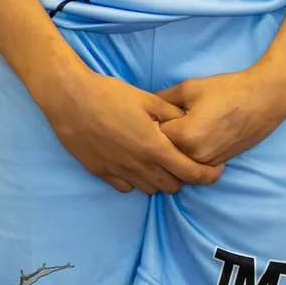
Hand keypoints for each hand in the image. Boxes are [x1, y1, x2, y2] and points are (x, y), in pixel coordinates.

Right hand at [32, 67, 223, 194]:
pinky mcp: (100, 172)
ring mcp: (118, 171)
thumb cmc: (111, 95)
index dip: (207, 176)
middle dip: (182, 177)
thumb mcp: (148, 100)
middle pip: (171, 186)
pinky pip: (125, 187)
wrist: (70, 99)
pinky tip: (134, 163)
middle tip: (182, 160)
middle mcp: (138, 165)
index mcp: (154, 147)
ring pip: (149, 190)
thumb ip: (172, 115)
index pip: (190, 173)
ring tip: (158, 162)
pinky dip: (135, 180)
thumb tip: (189, 123)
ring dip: (159, 180)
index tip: (215, 171)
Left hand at [157, 67, 285, 168]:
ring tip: (180, 130)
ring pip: (178, 162)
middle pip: (163, 153)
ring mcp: (207, 162)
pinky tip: (194, 138)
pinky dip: (189, 154)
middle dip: (160, 140)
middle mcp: (194, 155)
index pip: (152, 136)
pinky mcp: (218, 163)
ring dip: (174, 150)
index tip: (152, 115)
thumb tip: (144, 106)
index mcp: (184, 135)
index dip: (150, 124)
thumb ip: (162, 99)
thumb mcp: (190, 88)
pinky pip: (193, 164)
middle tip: (165, 123)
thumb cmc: (228, 90)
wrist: (264, 99)